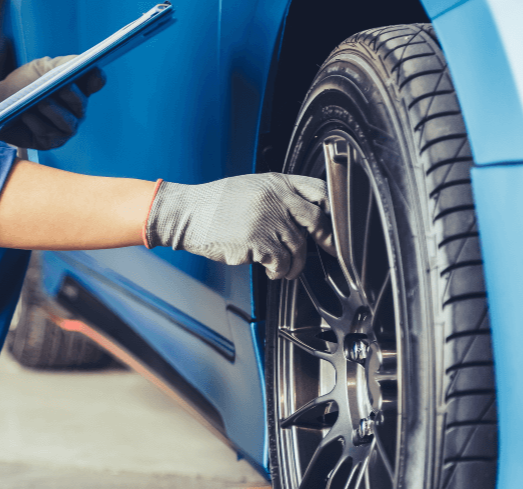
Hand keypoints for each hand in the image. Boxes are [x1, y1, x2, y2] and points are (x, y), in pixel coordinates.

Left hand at [0, 56, 105, 149]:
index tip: (93, 69)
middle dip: (72, 95)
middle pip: (81, 104)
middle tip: (62, 86)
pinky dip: (36, 123)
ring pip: (66, 123)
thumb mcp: (41, 68)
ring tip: (40, 102)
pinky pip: (47, 134)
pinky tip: (26, 115)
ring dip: (53, 111)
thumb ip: (61, 65)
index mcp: (77, 87)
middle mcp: (76, 110)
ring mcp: (64, 128)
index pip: (95, 81)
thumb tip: (80, 63)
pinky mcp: (48, 142)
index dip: (96, 77)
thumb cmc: (23, 84)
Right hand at [144, 173, 334, 279]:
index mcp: (276, 183)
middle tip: (329, 251)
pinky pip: (280, 262)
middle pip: (316, 221)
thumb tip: (303, 218)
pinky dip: (279, 271)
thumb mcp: (251, 187)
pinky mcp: (258, 242)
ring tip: (285, 269)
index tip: (335, 225)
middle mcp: (276, 198)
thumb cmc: (215, 204)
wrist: (187, 214)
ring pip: (298, 248)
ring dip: (295, 263)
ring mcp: (268, 220)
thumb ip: (278, 196)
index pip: (319, 191)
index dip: (333, 210)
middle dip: (326, 240)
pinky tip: (271, 272)